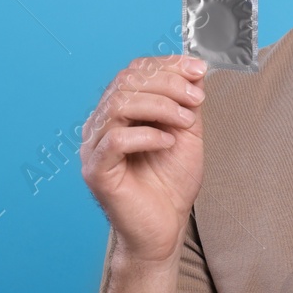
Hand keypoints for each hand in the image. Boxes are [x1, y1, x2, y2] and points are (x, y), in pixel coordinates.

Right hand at [81, 55, 207, 263]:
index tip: (198, 70)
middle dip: (168, 84)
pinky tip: (167, 142)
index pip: (134, 72)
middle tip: (196, 99)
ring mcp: (94, 147)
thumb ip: (186, 101)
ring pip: (119, 105)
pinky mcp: (96, 171)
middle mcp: (100, 125)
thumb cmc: (171, 183)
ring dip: (161, 107)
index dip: (166, 65)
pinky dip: (147, 135)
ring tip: (186, 122)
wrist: (166, 227)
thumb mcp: (187, 132)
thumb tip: (194, 68)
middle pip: (126, 82)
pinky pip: (115, 140)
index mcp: (118, 112)